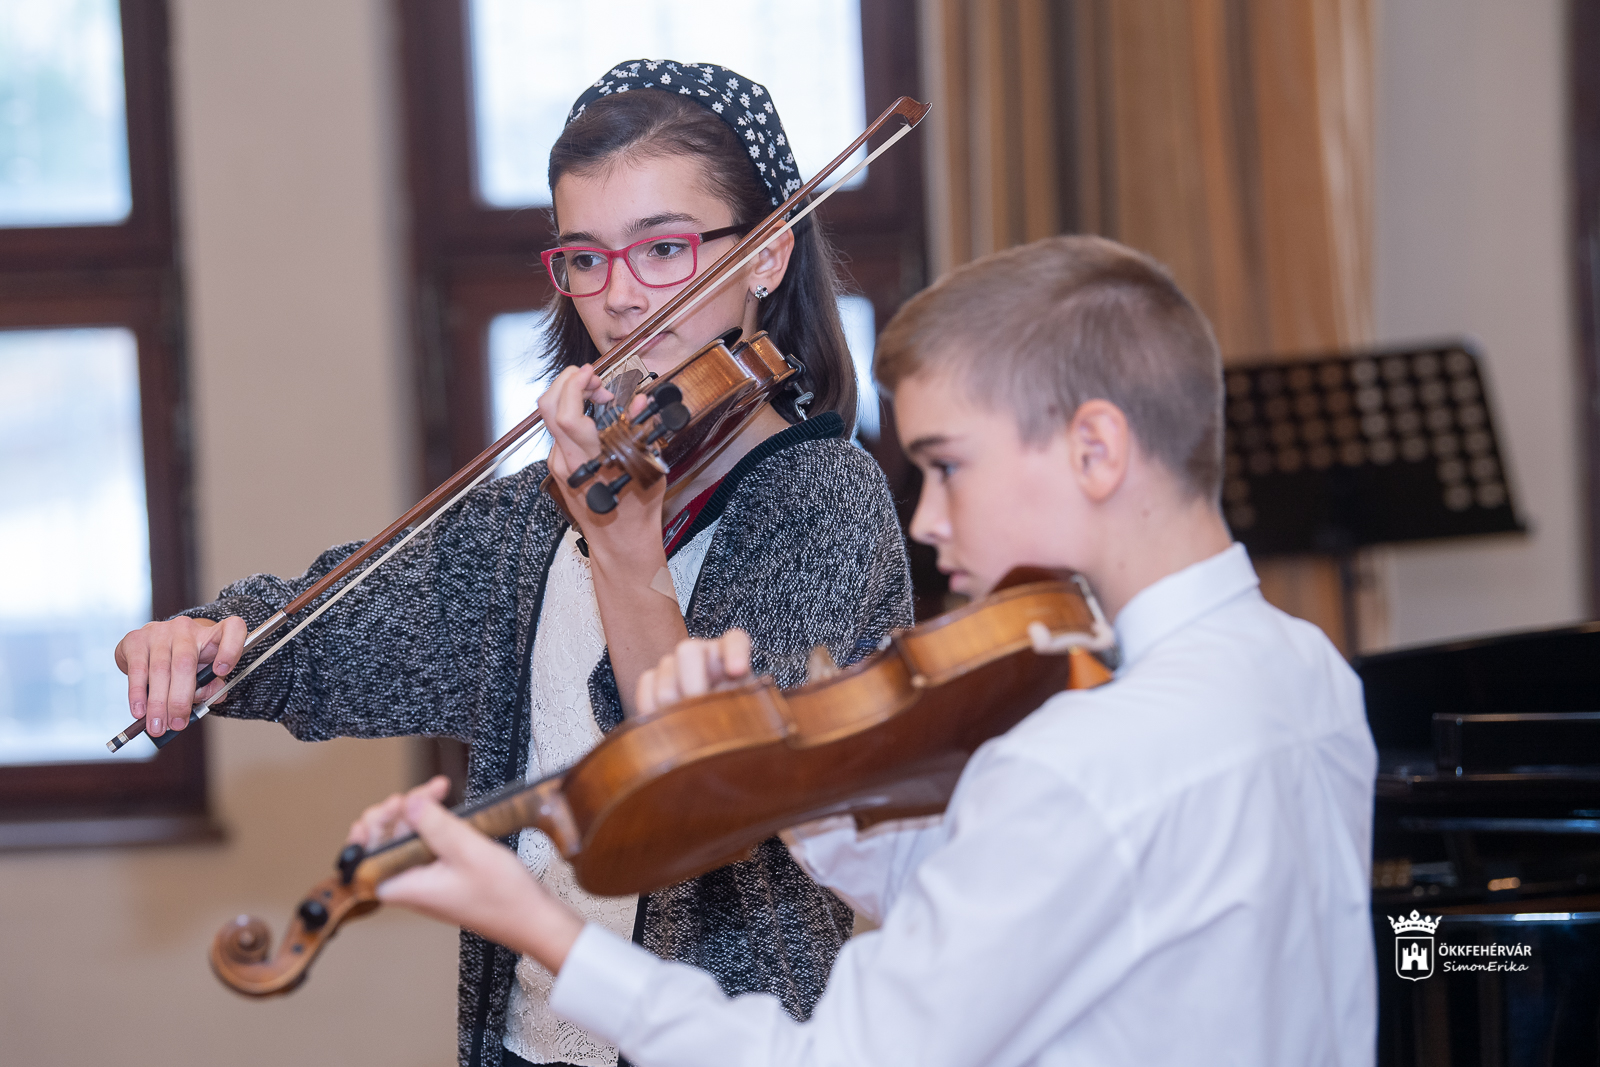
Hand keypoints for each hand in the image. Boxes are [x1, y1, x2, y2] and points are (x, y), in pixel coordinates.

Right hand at [114, 615, 244, 735]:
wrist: (151, 644)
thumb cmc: (185, 663)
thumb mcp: (203, 673)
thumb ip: (210, 686)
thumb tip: (214, 696)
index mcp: (213, 634)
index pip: (233, 629)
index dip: (230, 649)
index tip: (222, 671)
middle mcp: (187, 629)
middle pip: (185, 662)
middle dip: (180, 698)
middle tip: (177, 724)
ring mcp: (161, 631)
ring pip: (159, 670)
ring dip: (158, 703)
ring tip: (157, 727)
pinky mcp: (136, 638)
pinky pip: (137, 670)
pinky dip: (138, 694)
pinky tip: (139, 711)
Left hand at [371, 778, 584, 972]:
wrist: (533, 919)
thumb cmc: (504, 898)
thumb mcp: (467, 850)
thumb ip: (434, 824)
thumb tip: (409, 802)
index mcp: (406, 886)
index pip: (363, 859)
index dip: (368, 829)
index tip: (392, 805)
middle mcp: (410, 885)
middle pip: (383, 844)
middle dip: (399, 812)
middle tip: (421, 793)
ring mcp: (426, 881)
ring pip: (406, 841)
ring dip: (418, 813)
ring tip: (437, 790)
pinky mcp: (442, 876)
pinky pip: (426, 846)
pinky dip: (433, 824)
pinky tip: (445, 807)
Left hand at [538, 365, 666, 551]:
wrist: (619, 544)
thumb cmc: (635, 513)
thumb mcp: (647, 468)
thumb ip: (641, 430)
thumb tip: (640, 401)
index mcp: (589, 461)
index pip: (567, 414)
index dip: (574, 385)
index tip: (591, 372)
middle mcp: (566, 461)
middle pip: (548, 406)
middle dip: (568, 381)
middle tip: (595, 380)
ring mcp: (557, 464)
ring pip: (552, 416)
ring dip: (573, 396)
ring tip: (600, 397)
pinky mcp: (557, 466)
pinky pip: (559, 430)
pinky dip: (574, 413)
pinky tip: (595, 416)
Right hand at [635, 629, 753, 717]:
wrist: (711, 737)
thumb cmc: (734, 725)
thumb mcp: (747, 718)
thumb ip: (744, 711)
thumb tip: (735, 724)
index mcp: (731, 659)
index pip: (735, 641)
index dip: (735, 651)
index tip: (737, 671)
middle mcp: (703, 656)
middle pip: (689, 650)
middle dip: (692, 682)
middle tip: (697, 708)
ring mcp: (678, 665)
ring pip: (666, 666)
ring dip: (672, 699)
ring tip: (683, 725)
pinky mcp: (656, 680)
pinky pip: (647, 681)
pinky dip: (652, 703)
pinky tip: (663, 722)